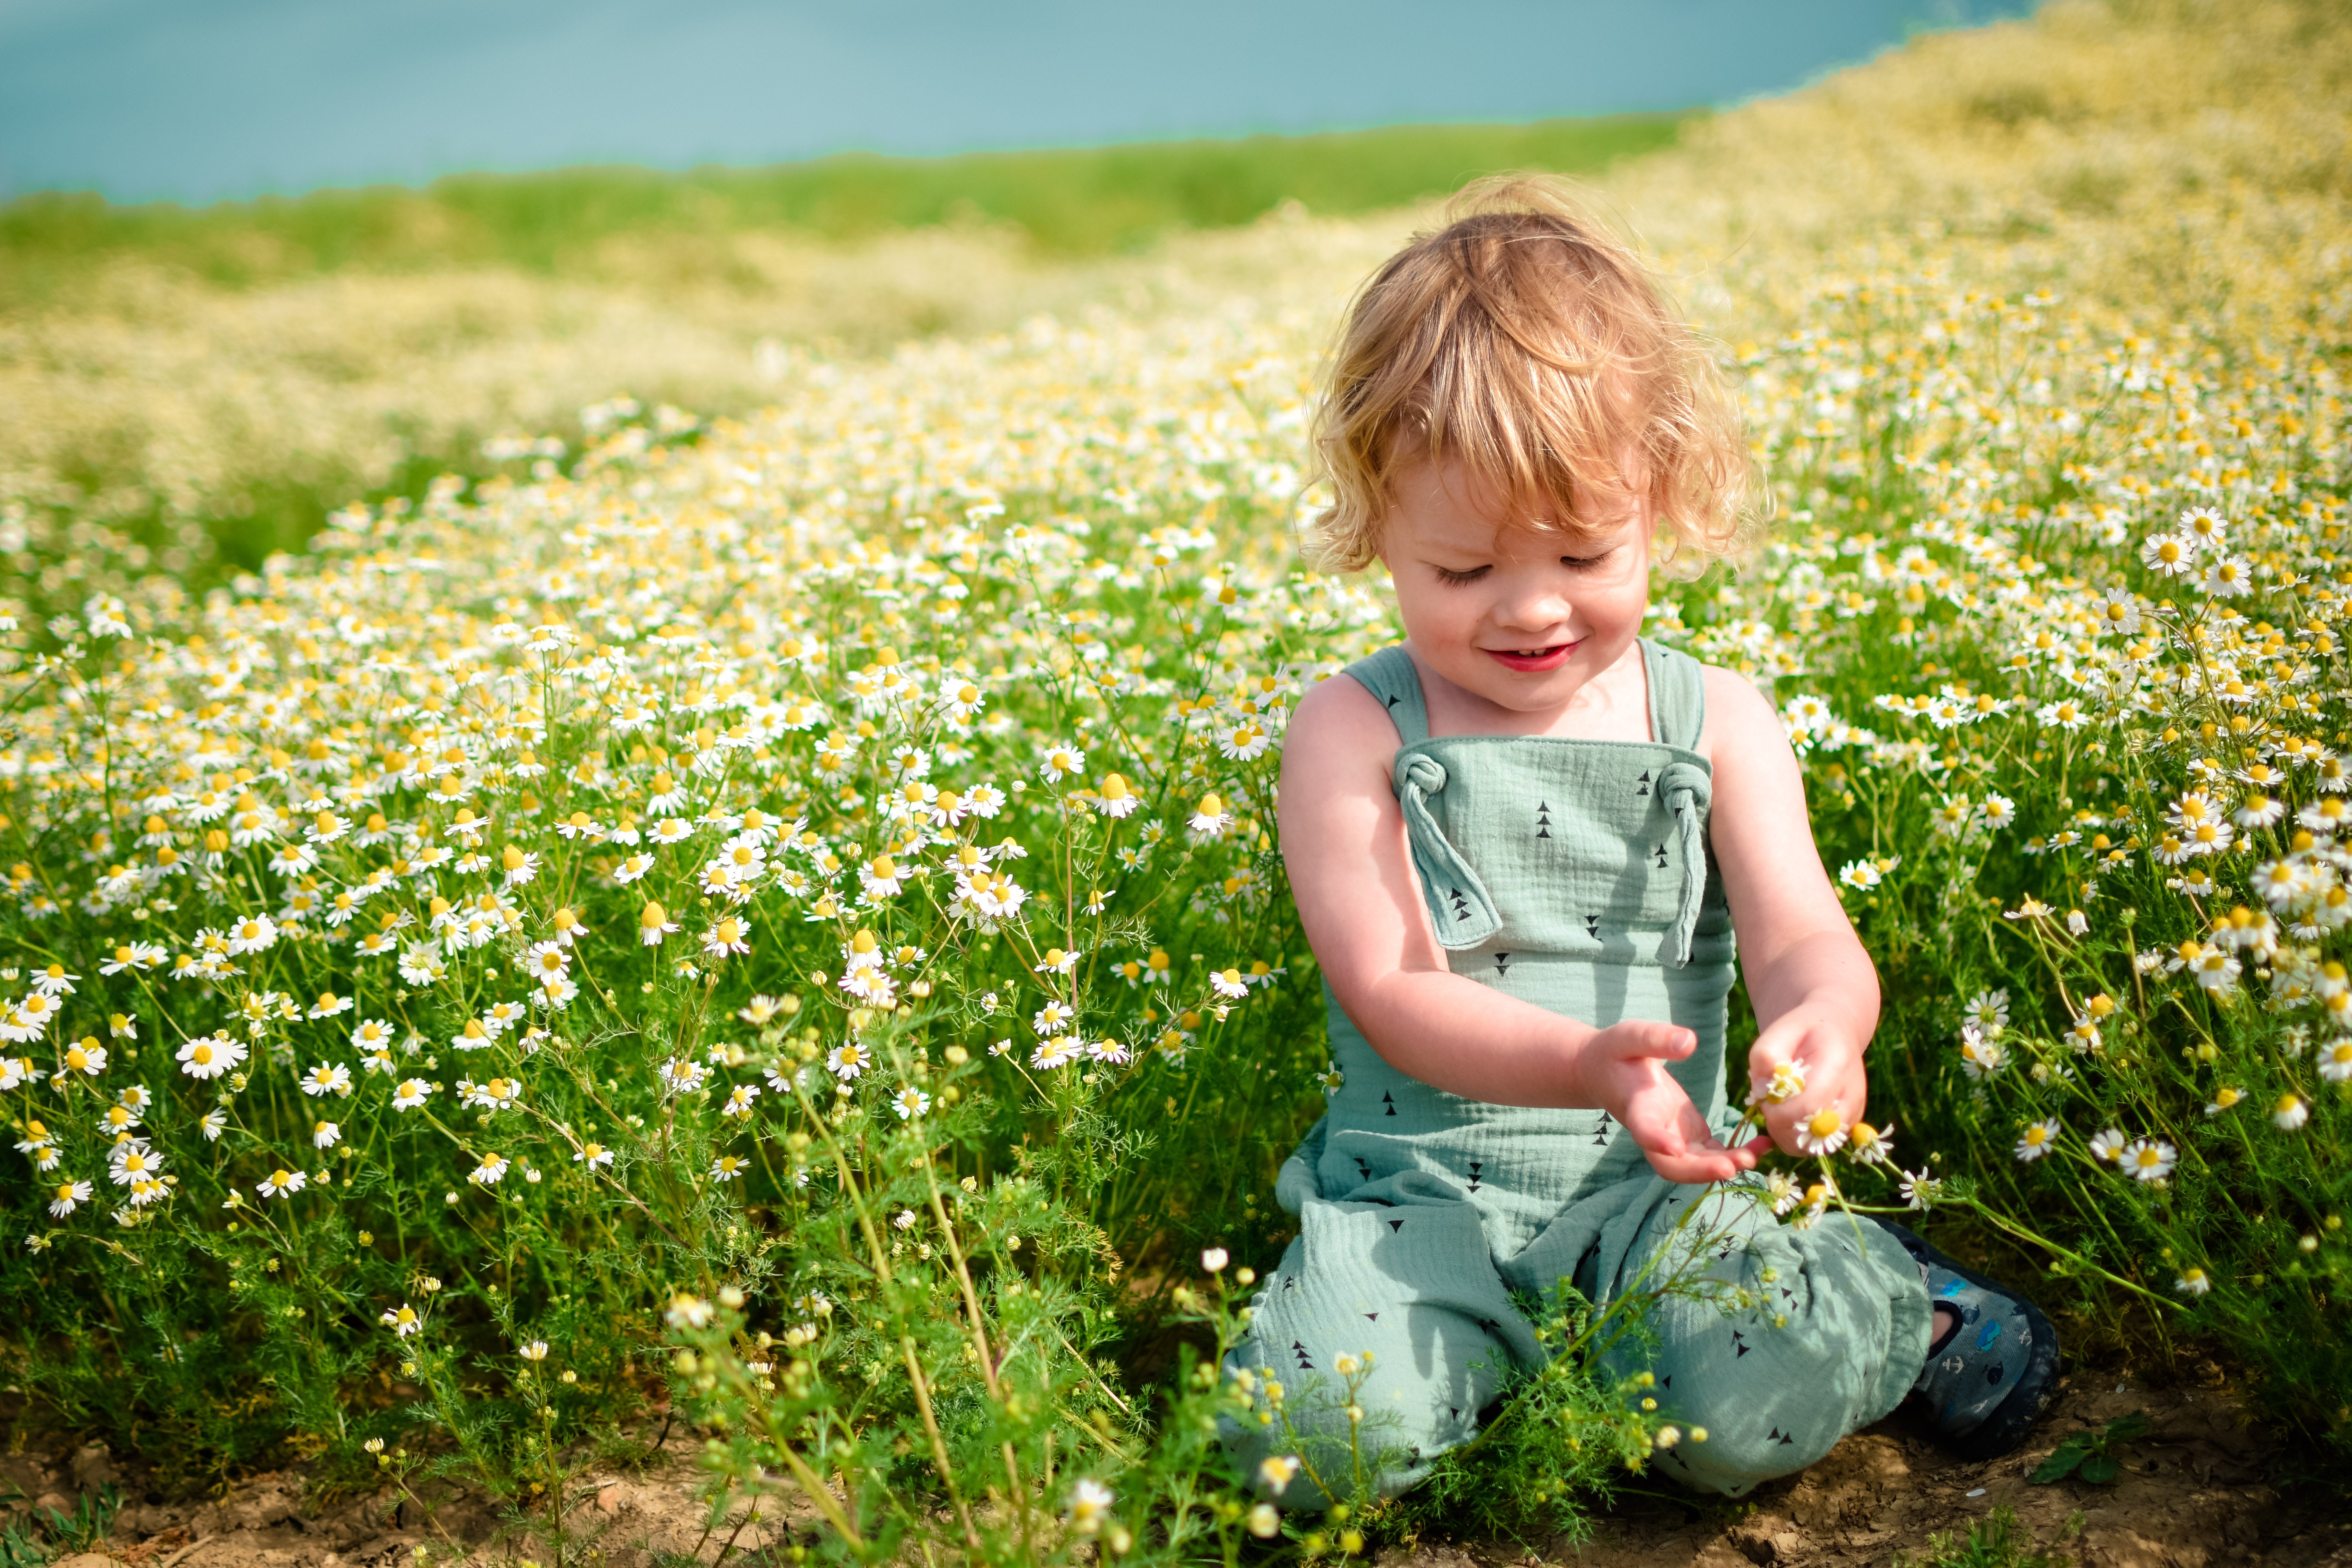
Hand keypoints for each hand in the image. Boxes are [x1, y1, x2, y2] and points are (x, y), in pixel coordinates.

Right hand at [1575, 1018, 1759, 1183]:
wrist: (1604, 1073)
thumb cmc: (1616, 1051)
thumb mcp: (1630, 1037)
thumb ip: (1656, 1039)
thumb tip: (1690, 1041)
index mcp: (1636, 1106)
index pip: (1643, 1129)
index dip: (1657, 1141)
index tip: (1675, 1148)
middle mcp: (1654, 1131)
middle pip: (1671, 1165)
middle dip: (1700, 1170)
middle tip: (1731, 1167)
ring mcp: (1673, 1138)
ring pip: (1695, 1166)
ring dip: (1724, 1166)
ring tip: (1756, 1155)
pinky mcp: (1690, 1136)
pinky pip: (1712, 1155)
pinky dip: (1736, 1156)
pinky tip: (1763, 1145)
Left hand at [1743, 1003, 1871, 1159]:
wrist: (1836, 1032)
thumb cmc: (1804, 1031)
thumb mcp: (1779, 1030)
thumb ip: (1765, 1055)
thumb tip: (1762, 1089)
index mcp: (1836, 1065)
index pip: (1808, 1106)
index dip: (1779, 1111)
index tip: (1765, 1098)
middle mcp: (1852, 1095)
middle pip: (1813, 1134)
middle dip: (1781, 1126)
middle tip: (1771, 1104)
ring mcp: (1853, 1114)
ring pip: (1814, 1147)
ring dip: (1787, 1135)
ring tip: (1780, 1109)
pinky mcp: (1848, 1126)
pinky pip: (1817, 1146)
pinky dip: (1797, 1138)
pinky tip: (1790, 1117)